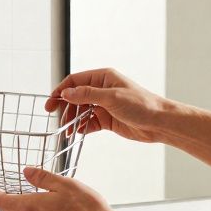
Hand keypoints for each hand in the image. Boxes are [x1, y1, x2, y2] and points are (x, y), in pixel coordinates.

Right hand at [46, 68, 171, 143]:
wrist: (159, 123)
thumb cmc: (142, 105)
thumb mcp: (112, 97)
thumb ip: (87, 95)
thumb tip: (67, 93)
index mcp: (103, 78)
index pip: (75, 81)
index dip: (61, 91)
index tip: (50, 103)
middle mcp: (102, 90)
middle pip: (75, 97)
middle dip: (65, 108)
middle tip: (56, 119)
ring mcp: (104, 105)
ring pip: (81, 111)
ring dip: (72, 120)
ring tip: (67, 131)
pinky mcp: (107, 119)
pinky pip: (89, 123)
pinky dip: (82, 127)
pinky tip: (78, 133)